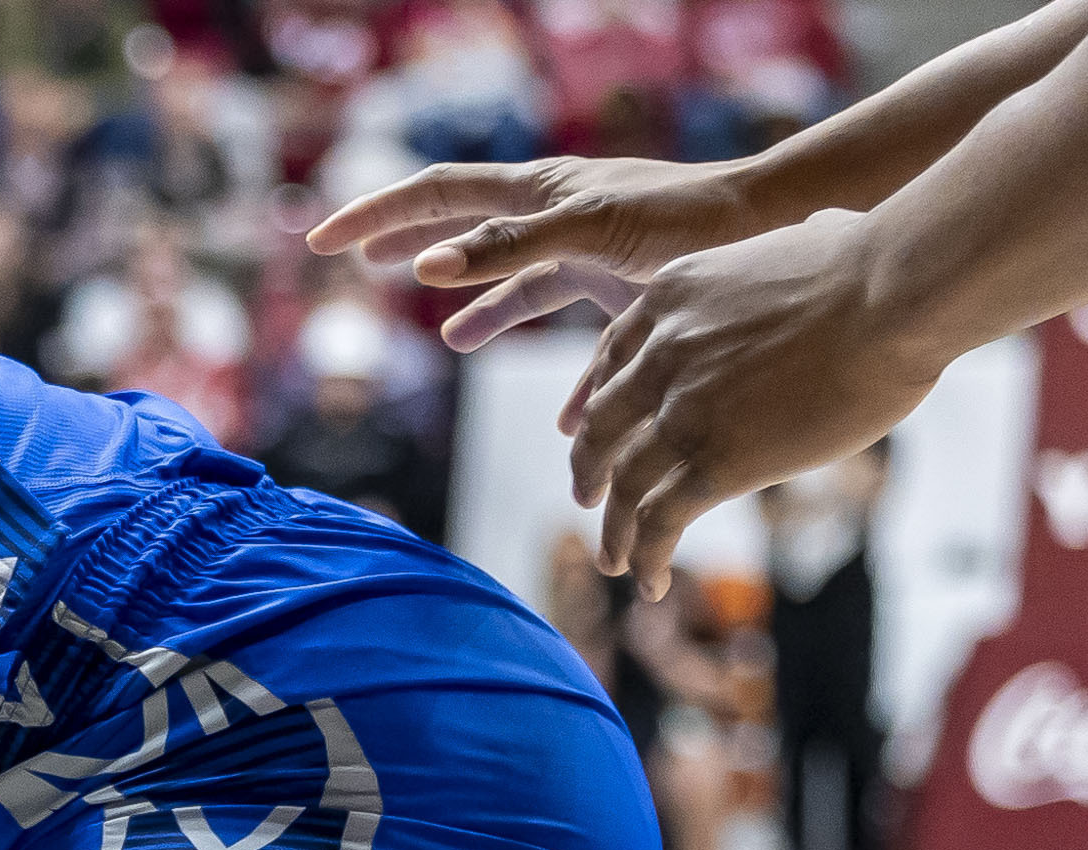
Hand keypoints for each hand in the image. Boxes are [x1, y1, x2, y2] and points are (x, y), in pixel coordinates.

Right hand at [308, 155, 765, 348]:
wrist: (764, 228)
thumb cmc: (681, 219)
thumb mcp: (586, 231)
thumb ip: (506, 250)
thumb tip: (424, 269)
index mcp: (536, 192)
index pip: (435, 195)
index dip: (375, 215)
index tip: (323, 242)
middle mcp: (552, 213)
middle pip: (459, 226)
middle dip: (406, 242)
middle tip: (351, 261)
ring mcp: (583, 248)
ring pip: (511, 281)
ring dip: (477, 307)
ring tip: (450, 339)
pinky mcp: (617, 284)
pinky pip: (570, 326)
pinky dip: (561, 372)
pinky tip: (564, 419)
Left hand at [559, 211, 943, 596]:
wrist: (892, 290)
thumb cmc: (875, 258)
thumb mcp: (802, 236)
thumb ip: (787, 252)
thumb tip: (827, 229)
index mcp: (671, 297)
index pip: (611, 359)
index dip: (594, 400)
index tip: (588, 429)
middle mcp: (660, 355)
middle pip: (600, 426)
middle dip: (590, 468)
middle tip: (588, 498)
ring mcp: (681, 411)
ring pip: (623, 484)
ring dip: (615, 530)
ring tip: (616, 560)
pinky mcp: (714, 461)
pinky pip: (660, 521)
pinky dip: (647, 556)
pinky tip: (652, 579)